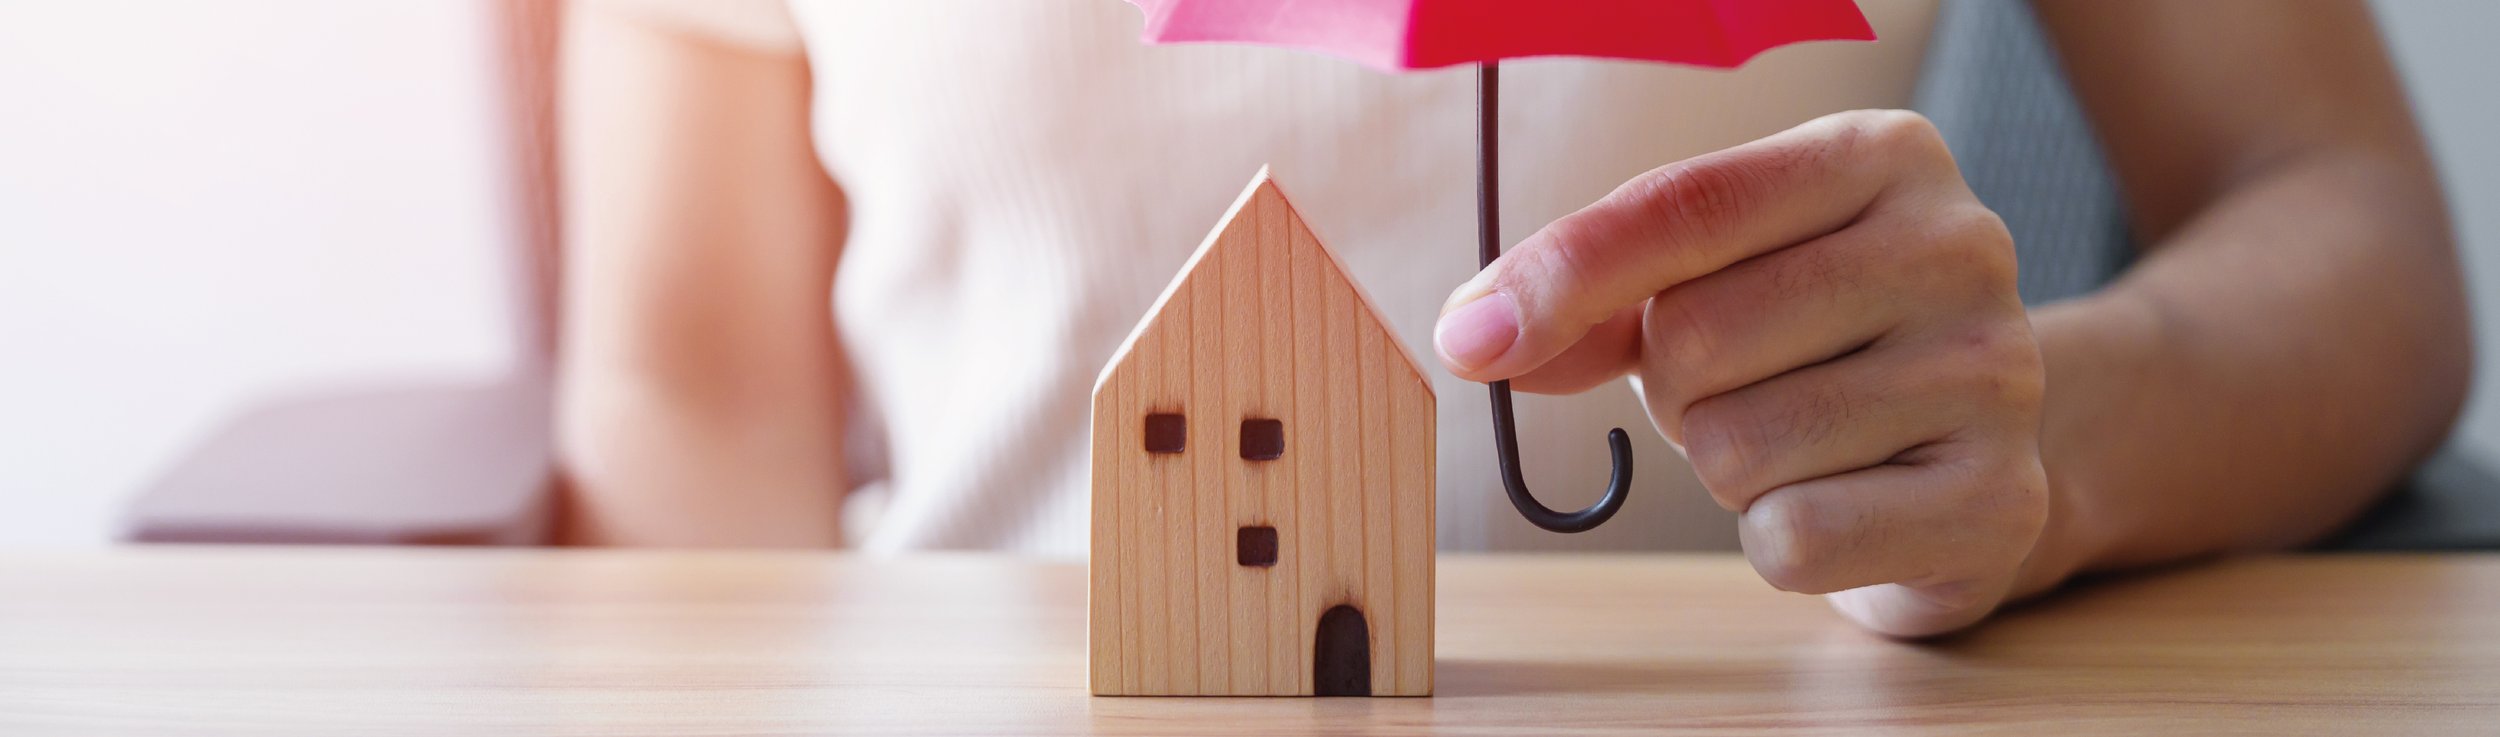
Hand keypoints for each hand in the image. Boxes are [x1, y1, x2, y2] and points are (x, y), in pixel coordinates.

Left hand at [1435, 110, 2053, 636]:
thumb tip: (1476, 334)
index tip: (1471, 337)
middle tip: (1745, 389)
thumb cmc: (1817, 353)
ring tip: (1802, 445)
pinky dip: (1779, 541)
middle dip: (1676, 389)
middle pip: (1696, 335)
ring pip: (1735, 445)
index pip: (1686, 205)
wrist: (1973, 462)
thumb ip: (1595, 297)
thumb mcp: (1713, 285)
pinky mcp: (2002, 501)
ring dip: (1727, 466)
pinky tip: (1843, 506)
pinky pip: (1792, 537)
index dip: (1563, 275)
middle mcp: (1958, 246)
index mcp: (1881, 156)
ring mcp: (1995, 374)